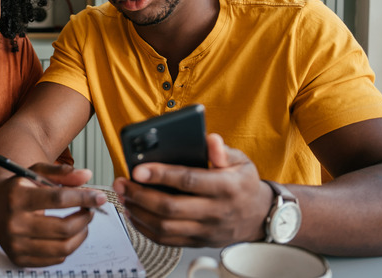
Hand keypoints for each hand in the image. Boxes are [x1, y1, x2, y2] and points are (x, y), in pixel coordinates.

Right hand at [0, 162, 106, 266]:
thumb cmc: (18, 187)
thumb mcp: (36, 172)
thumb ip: (62, 173)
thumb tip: (86, 176)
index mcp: (17, 197)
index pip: (58, 199)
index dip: (83, 198)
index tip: (98, 197)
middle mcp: (14, 222)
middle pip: (63, 228)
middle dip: (85, 218)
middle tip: (89, 211)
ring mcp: (15, 243)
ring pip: (62, 248)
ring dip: (81, 235)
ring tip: (82, 223)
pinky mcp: (19, 258)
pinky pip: (54, 259)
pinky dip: (67, 248)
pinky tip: (67, 235)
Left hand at [112, 133, 272, 246]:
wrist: (259, 216)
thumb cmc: (243, 185)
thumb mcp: (241, 161)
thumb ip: (221, 150)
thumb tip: (209, 139)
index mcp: (226, 187)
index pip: (188, 180)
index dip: (161, 175)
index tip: (138, 169)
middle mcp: (216, 211)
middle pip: (170, 208)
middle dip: (140, 195)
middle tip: (122, 183)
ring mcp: (206, 230)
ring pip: (165, 227)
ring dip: (139, 212)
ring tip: (124, 197)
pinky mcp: (198, 241)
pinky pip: (167, 241)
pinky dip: (146, 229)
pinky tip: (135, 214)